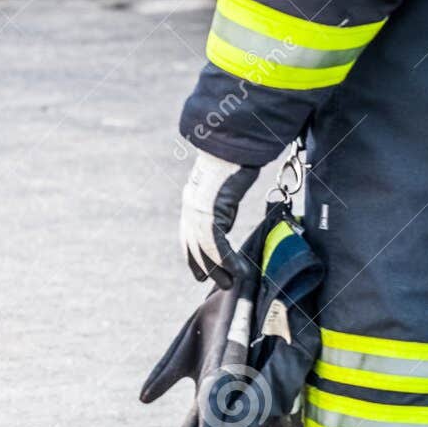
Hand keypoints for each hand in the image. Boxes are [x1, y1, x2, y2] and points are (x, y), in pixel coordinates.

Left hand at [180, 148, 258, 285]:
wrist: (231, 143)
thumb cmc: (233, 161)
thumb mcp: (224, 189)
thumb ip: (221, 206)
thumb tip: (225, 222)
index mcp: (193, 200)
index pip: (188, 236)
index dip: (194, 256)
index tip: (200, 273)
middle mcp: (191, 206)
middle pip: (194, 246)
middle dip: (205, 267)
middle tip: (221, 283)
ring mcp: (198, 208)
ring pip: (204, 248)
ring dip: (219, 269)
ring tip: (231, 283)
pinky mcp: (209, 210)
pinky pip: (216, 243)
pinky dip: (228, 259)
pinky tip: (238, 270)